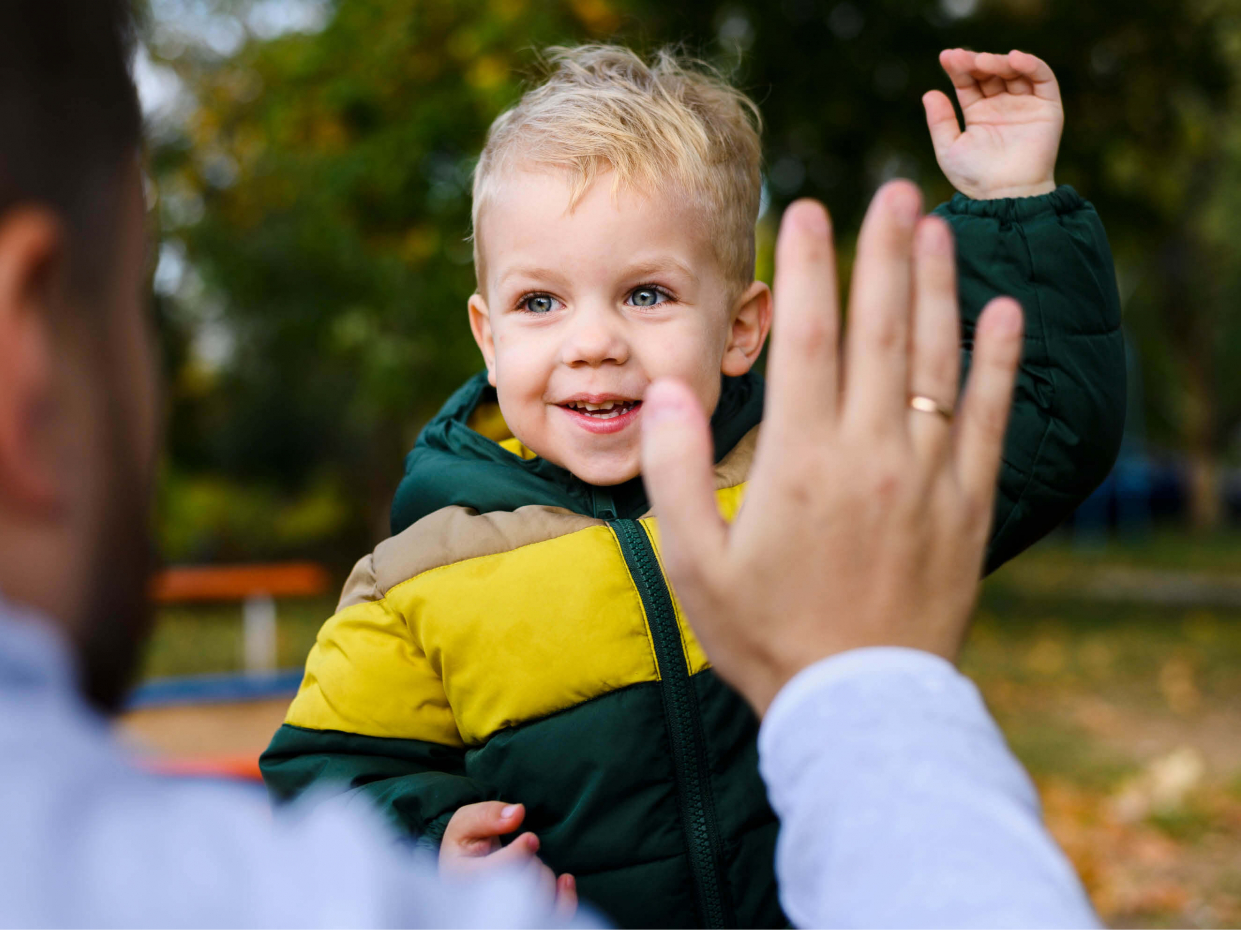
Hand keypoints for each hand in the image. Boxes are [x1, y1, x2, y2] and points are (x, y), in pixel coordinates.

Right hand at [439, 802, 576, 917]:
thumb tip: (518, 812)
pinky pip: (557, 917)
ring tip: (528, 868)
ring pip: (542, 898)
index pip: (504, 869)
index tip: (529, 838)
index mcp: (465, 881)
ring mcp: (509, 919)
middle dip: (532, 861)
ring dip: (543, 875)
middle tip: (523, 855)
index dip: (523, 848)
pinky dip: (566, 897)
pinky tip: (564, 880)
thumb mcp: (465, 823)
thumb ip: (487, 815)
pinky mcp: (529, 922)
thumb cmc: (467, 848)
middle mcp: (483, 907)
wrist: (466, 877)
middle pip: (526, 882)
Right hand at [640, 181, 1023, 714]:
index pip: (805, 337)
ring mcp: (927, 475)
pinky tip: (1001, 313)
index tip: (808, 209)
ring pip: (936, 360)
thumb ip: (674, 468)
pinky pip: (989, 418)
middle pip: (880, 330)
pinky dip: (996, 362)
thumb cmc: (765, 635)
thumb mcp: (693, 560)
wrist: (857, 707)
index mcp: (800, 459)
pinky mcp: (967, 505)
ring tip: (938, 229)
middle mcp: (870, 452)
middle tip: (893, 191)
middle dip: (885, 253)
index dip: (807, 267)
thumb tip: (668, 387)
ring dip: (939, 288)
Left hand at [923, 49, 1061, 199]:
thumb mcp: (949, 148)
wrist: (1006, 195)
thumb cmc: (975, 177)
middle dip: (976, 62)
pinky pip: (1042, 79)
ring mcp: (1025, 104)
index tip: (947, 57)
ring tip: (983, 61)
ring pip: (1014, 71)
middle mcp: (1002, 105)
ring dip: (999, 62)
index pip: (968, 82)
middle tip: (962, 58)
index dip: (958, 68)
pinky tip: (1013, 58)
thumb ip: (939, 121)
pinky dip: (1031, 65)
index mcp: (978, 113)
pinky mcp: (1047, 107)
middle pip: (990, 73)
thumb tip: (929, 92)